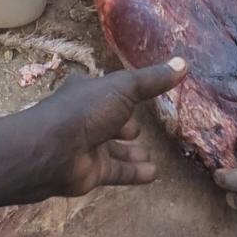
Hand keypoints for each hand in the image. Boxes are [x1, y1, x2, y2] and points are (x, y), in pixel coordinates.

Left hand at [21, 58, 186, 198]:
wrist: (53, 150)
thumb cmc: (87, 109)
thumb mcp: (125, 87)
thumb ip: (153, 79)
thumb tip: (183, 62)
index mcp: (90, 91)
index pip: (111, 90)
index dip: (125, 91)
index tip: (142, 93)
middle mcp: (88, 117)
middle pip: (111, 121)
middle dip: (124, 124)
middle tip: (140, 128)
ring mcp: (89, 146)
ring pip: (115, 149)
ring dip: (132, 152)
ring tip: (151, 154)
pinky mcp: (92, 171)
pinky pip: (118, 171)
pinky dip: (135, 172)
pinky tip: (154, 173)